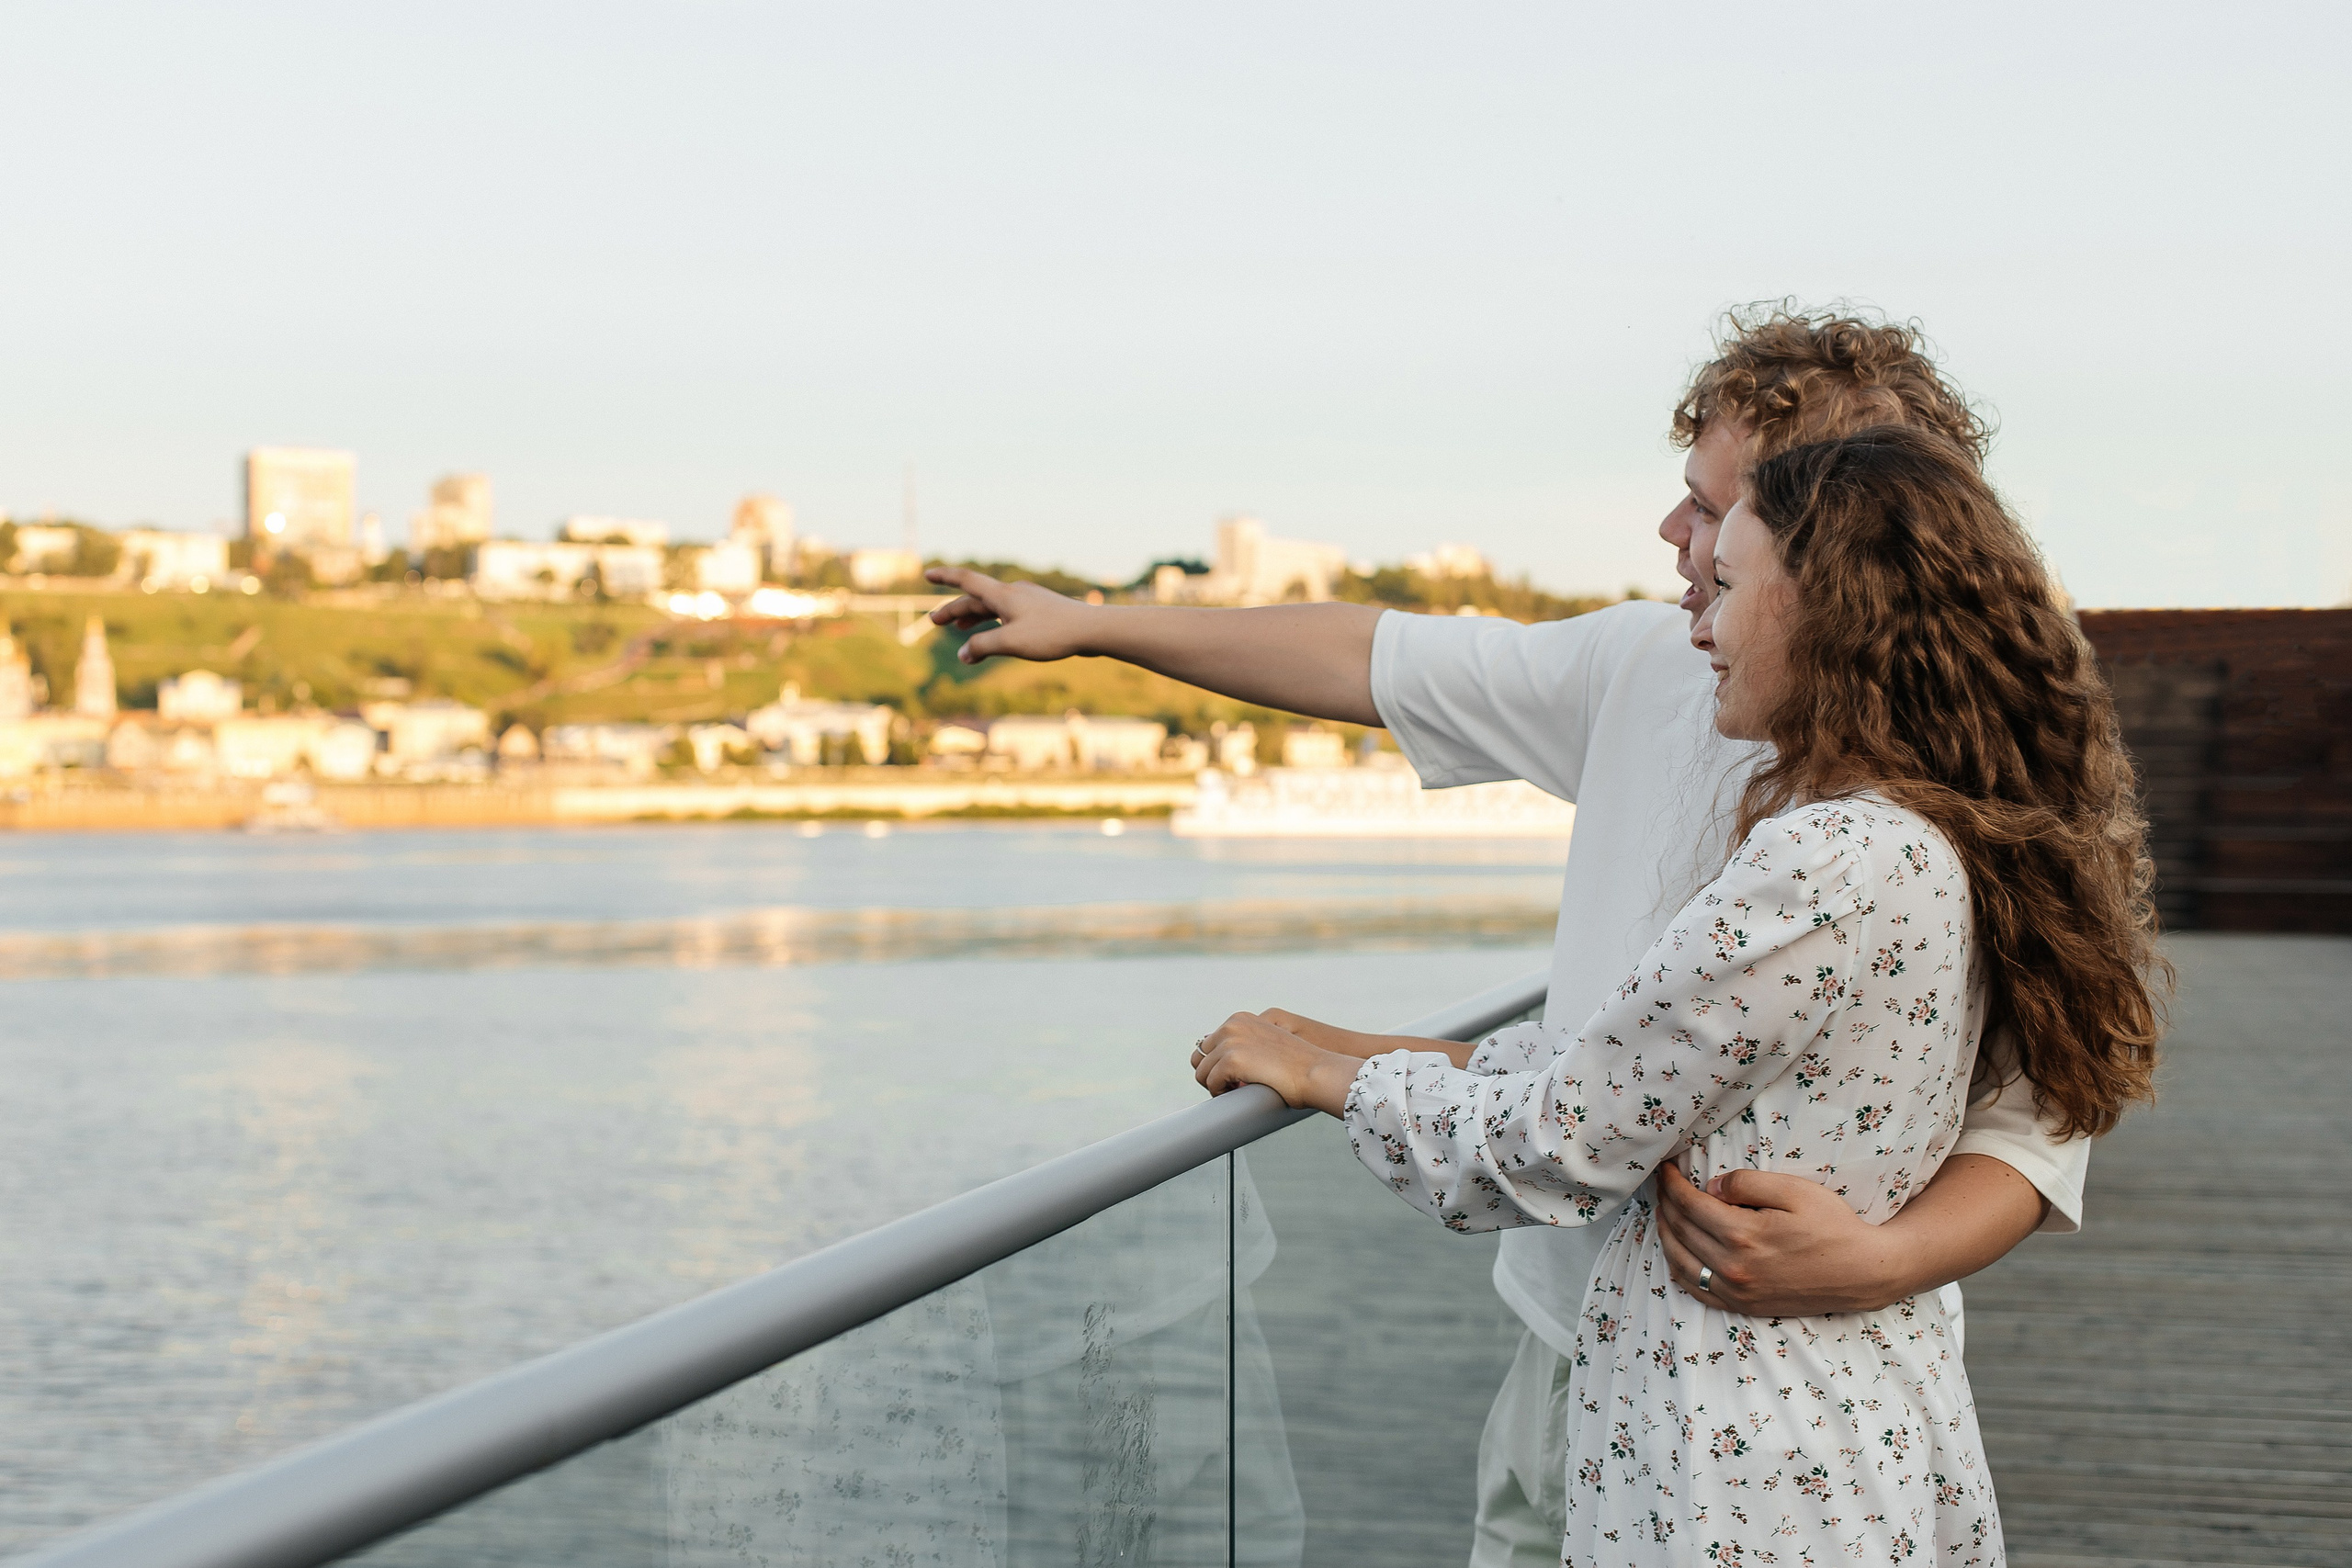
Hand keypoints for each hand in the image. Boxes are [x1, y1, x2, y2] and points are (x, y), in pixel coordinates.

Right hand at [925, 566, 1097, 664]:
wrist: (1092, 629)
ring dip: (974, 617)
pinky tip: (997, 634)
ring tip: (959, 628)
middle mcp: (1014, 593)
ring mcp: (1028, 601)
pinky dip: (994, 624)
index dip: (945, 577)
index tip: (927, 574)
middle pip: (977, 598)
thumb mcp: (1011, 642)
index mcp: (1003, 595)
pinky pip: (1009, 615)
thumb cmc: (1052, 634)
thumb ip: (982, 647)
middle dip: (954, 610)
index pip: (966, 580)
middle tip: (934, 622)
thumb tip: (963, 655)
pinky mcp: (1041, 611)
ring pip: (993, 607)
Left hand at [1192, 1012, 1357, 1114]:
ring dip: (1216, 1085)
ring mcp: (1231, 1041)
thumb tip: (1221, 1062)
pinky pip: (1211, 1083)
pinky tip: (1238, 1094)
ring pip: (1202, 1072)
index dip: (1218, 1064)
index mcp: (1240, 1019)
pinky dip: (1220, 1093)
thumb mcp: (1267, 1042)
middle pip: (1199, 1056)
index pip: (1209, 1043)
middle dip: (1212, 1074)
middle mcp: (1233, 1025)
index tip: (1234, 1077)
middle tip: (1232, 1087)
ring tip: (1237, 1092)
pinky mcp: (1232, 1060)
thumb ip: (1245, 1043)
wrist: (1317, 1072)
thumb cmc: (1298, 1065)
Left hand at [1654, 1162, 1901, 1315]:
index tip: (1665, 1168)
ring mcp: (1738, 1292)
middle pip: (1680, 1231)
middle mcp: (1734, 1268)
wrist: (1864, 1272)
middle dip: (1665, 1203)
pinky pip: (1697, 1291)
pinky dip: (1679, 1269)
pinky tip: (1677, 1252)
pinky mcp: (1745, 1307)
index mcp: (1743, 1235)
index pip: (1689, 1204)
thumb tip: (1710, 1187)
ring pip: (1680, 1262)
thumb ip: (1746, 1184)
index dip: (1671, 1183)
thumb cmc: (1834, 1225)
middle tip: (1661, 1184)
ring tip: (1663, 1212)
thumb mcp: (1794, 1190)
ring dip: (1665, 1234)